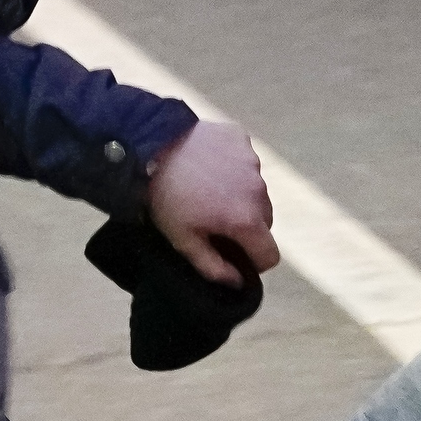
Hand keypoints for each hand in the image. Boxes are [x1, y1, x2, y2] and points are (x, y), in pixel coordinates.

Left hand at [147, 115, 278, 287]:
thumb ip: (213, 267)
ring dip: (241, 195)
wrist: (150, 145)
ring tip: (208, 190)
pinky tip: (208, 165)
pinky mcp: (241, 139)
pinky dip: (232, 167)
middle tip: (216, 221)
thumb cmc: (165, 197)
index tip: (235, 255)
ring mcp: (252, 161)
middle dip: (246, 226)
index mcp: (247, 220)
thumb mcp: (183, 240)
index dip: (254, 262)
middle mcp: (258, 190)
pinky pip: (245, 161)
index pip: (270, 255)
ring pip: (255, 189)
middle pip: (265, 221)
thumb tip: (237, 281)